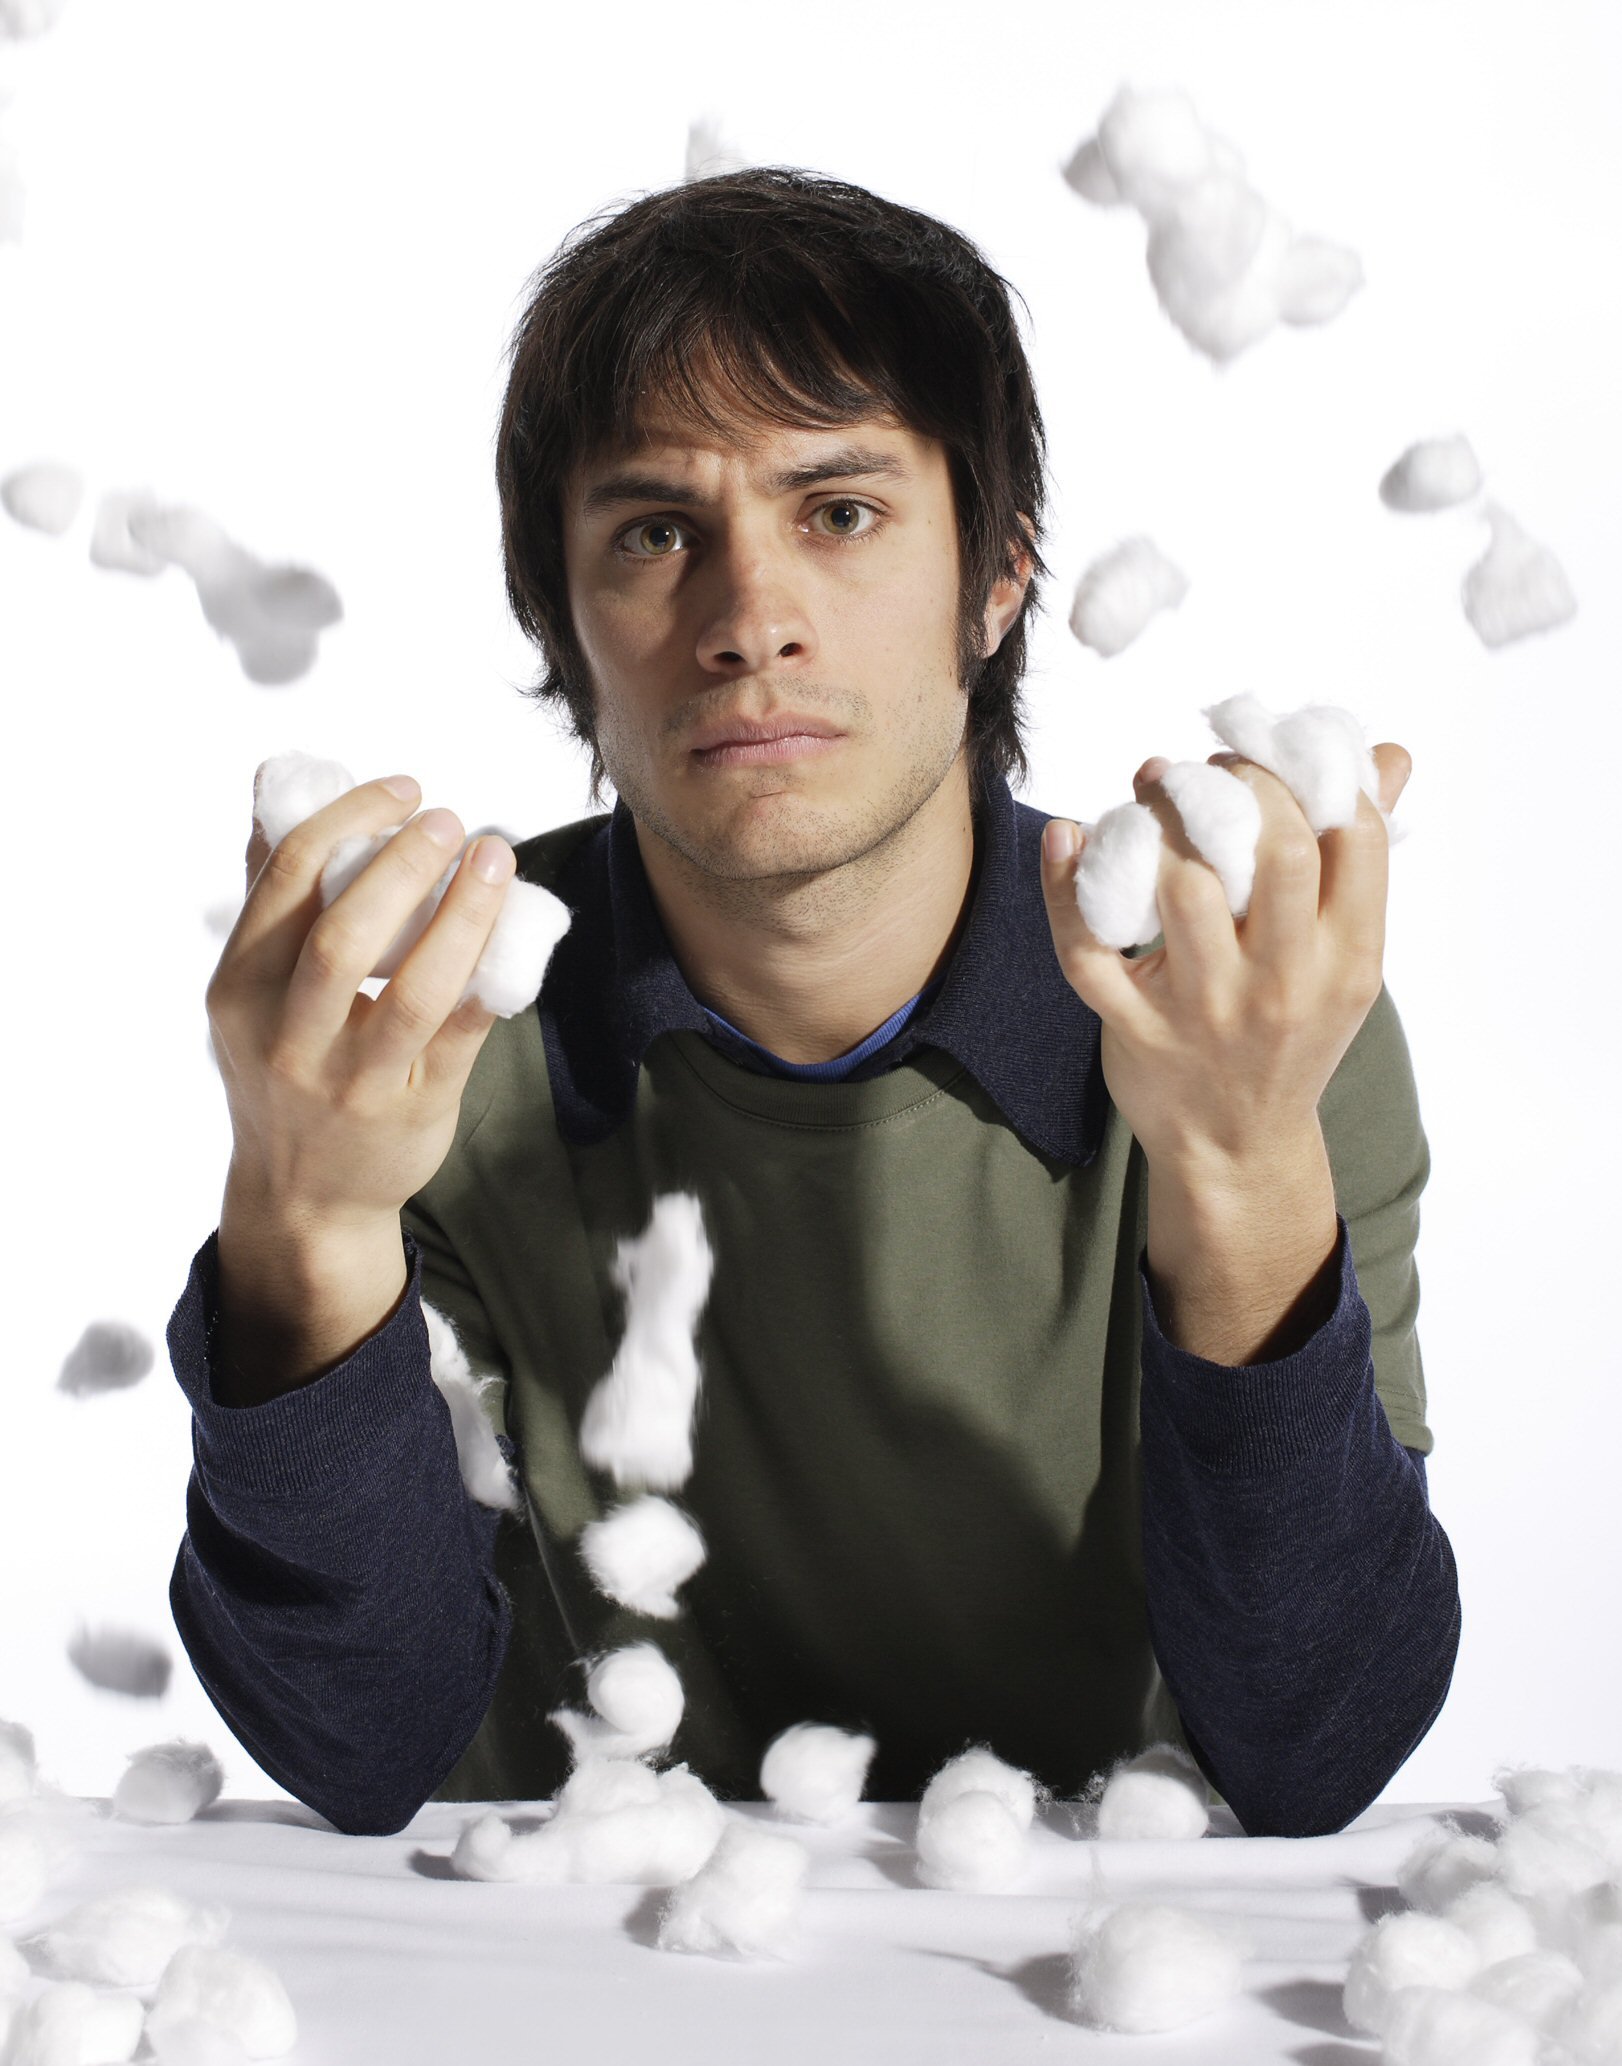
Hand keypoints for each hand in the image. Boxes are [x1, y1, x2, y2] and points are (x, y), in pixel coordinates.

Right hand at [207, 771, 516, 1230]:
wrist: (304, 1196)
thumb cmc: (284, 1064)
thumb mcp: (251, 989)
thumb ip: (270, 892)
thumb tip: (276, 784)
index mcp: (239, 989)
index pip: (285, 881)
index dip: (348, 821)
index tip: (402, 790)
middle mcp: (287, 1037)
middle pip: (345, 934)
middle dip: (405, 865)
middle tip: (452, 821)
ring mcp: (351, 1081)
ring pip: (415, 989)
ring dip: (463, 915)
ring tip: (496, 860)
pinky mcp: (412, 1109)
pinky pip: (461, 1035)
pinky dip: (490, 978)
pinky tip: (514, 935)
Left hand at [1039, 743, 1412, 1183]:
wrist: (1236, 1147)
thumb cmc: (1291, 1031)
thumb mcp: (1341, 958)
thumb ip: (1357, 859)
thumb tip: (1383, 755)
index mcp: (1347, 957)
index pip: (1354, 836)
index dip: (1310, 774)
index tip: (1268, 757)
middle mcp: (1282, 983)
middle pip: (1277, 853)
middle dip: (1239, 786)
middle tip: (1205, 772)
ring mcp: (1203, 1008)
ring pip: (1181, 888)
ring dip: (1157, 824)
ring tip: (1147, 798)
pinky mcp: (1133, 1027)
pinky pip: (1087, 947)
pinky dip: (1065, 886)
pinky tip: (1067, 836)